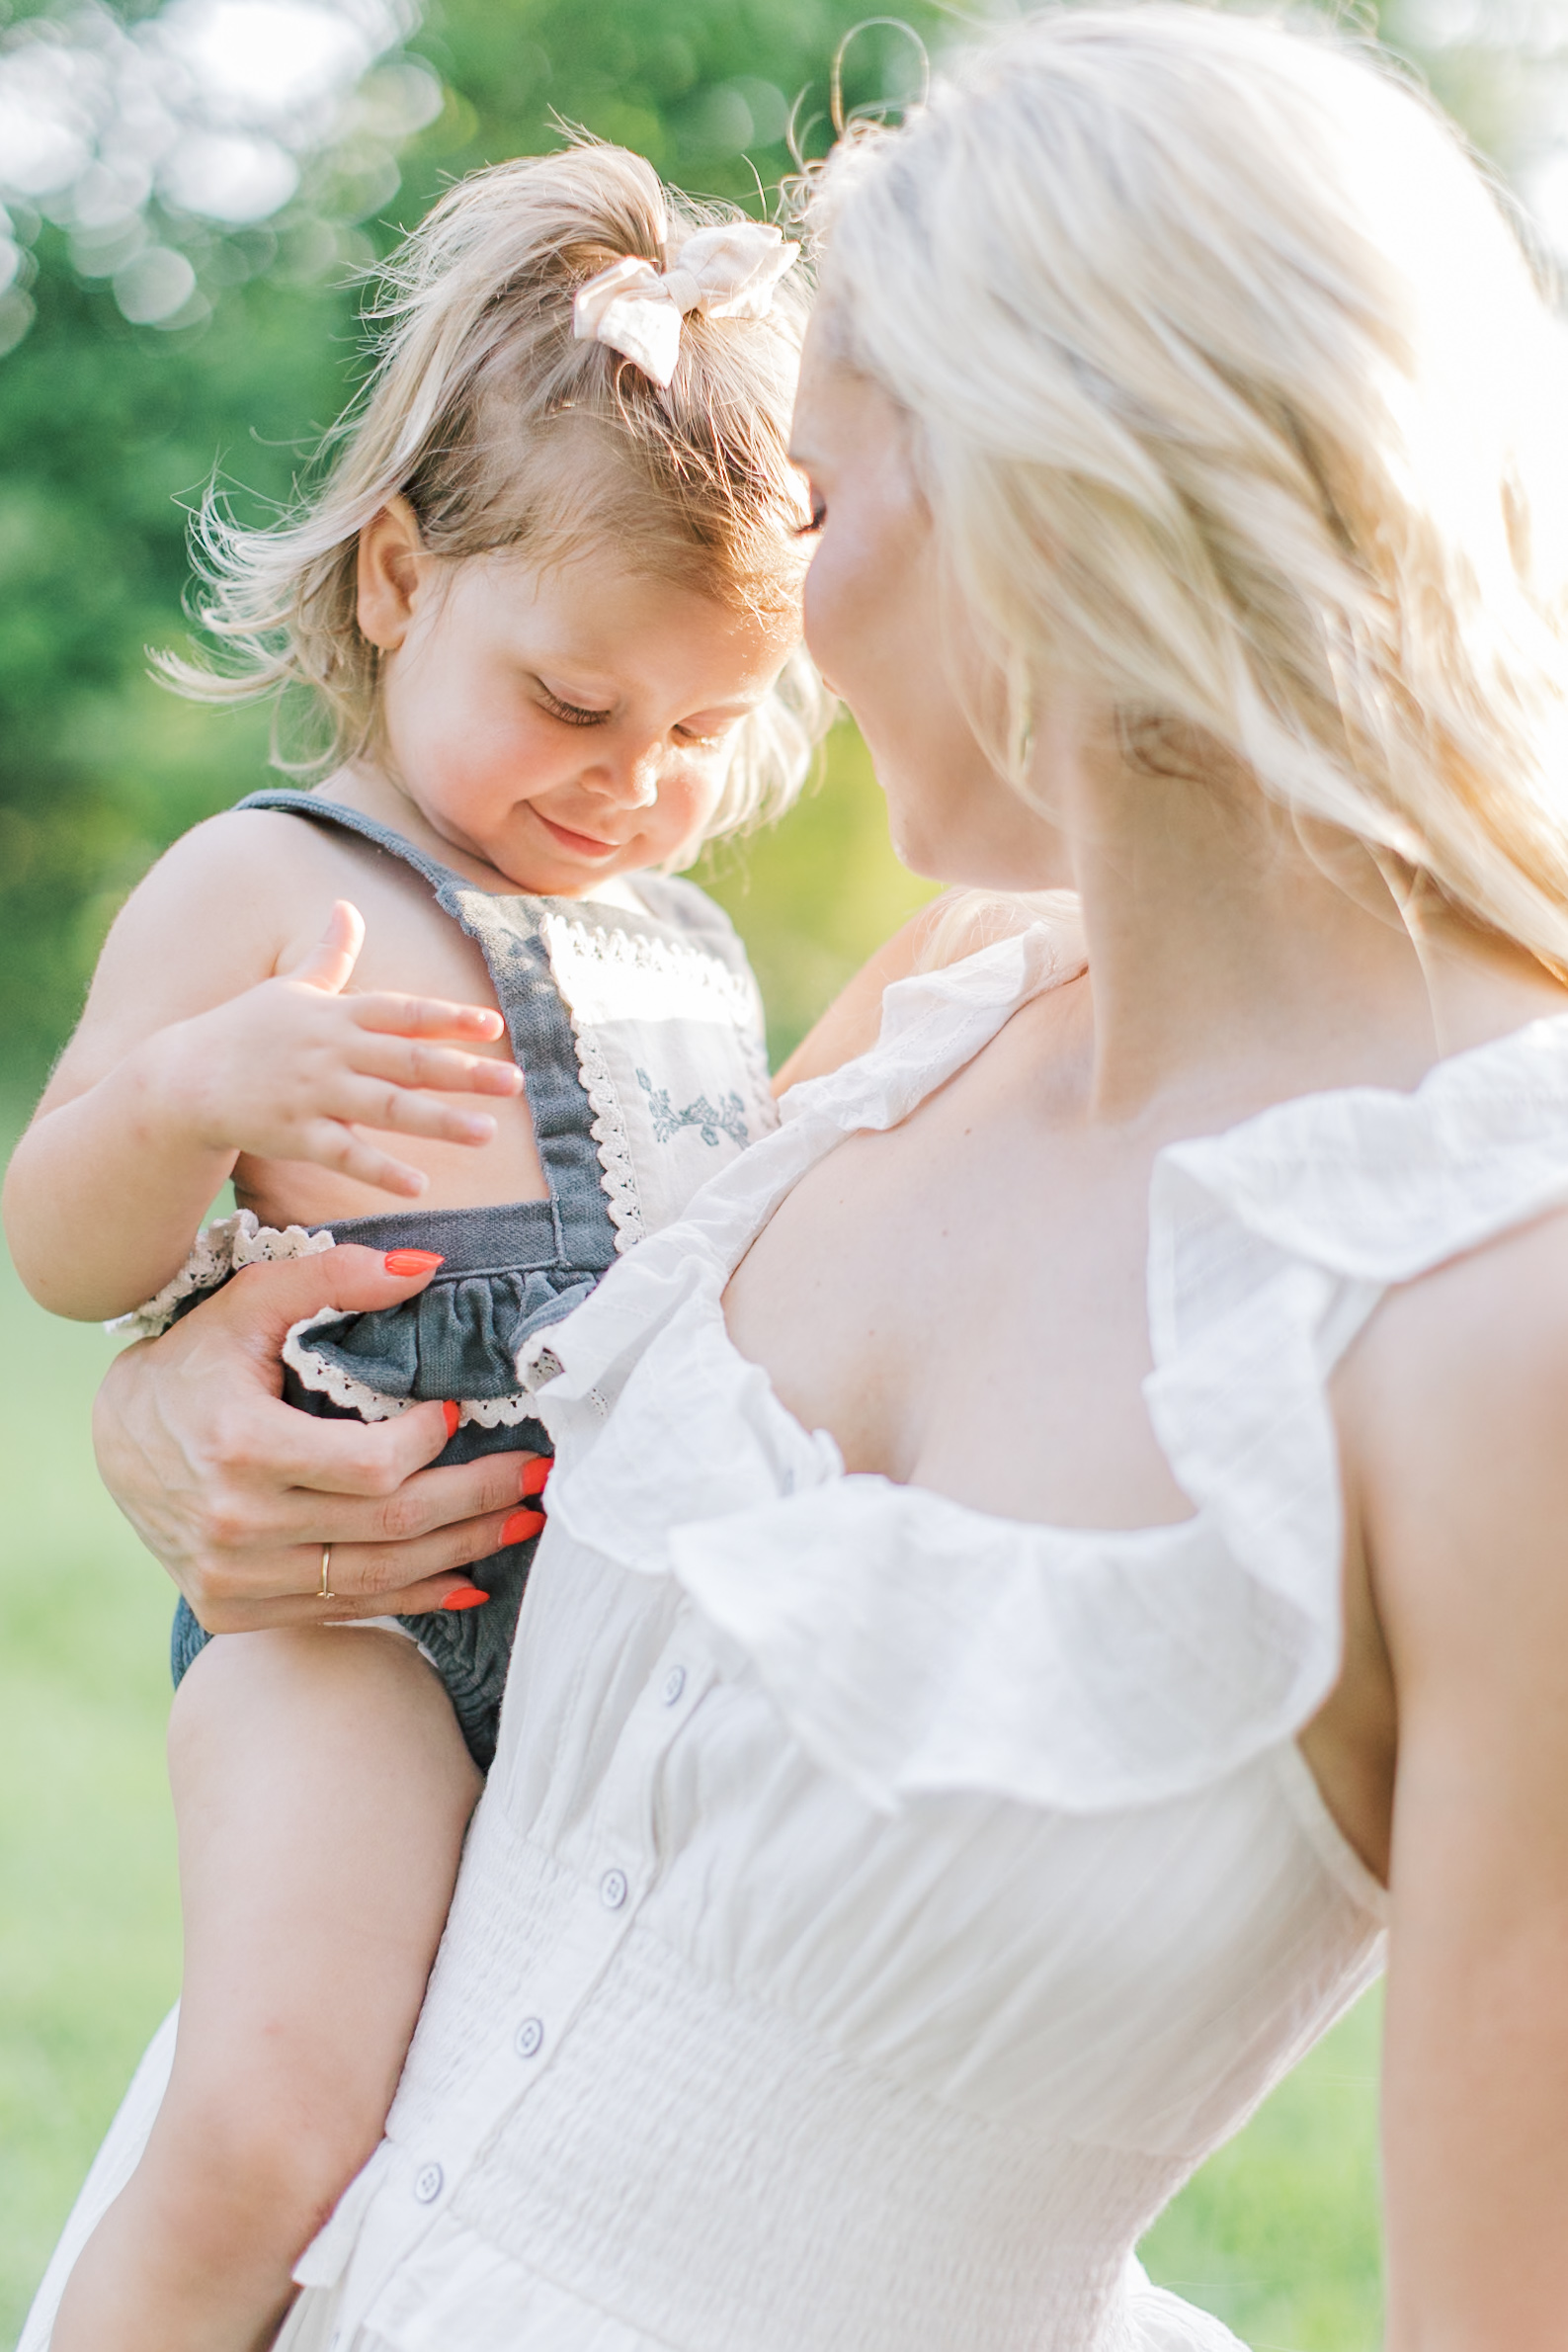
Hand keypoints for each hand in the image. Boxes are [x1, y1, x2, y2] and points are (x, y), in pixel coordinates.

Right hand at [93, 1246, 542, 1628]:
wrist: (115, 1439)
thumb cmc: (195, 1360)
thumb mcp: (251, 1301)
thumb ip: (334, 1277)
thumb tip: (426, 1268)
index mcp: (239, 1448)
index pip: (371, 1468)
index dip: (430, 1445)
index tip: (459, 1414)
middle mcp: (235, 1525)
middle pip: (390, 1528)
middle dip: (479, 1501)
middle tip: (539, 1478)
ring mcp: (232, 1577)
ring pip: (377, 1578)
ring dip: (463, 1553)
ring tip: (522, 1523)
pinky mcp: (231, 1610)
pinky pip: (341, 1608)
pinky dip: (411, 1597)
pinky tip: (467, 1577)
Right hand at [157, 901, 524, 1198]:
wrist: (182, 1076)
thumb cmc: (245, 1029)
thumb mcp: (291, 986)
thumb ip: (329, 954)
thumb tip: (346, 905)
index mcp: (337, 1014)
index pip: (404, 1012)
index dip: (449, 1018)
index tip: (494, 1025)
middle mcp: (332, 1051)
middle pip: (408, 1060)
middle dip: (465, 1071)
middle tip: (516, 1082)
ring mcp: (314, 1093)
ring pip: (387, 1108)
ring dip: (439, 1121)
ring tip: (488, 1132)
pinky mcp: (294, 1134)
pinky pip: (345, 1154)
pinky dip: (382, 1170)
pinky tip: (420, 1185)